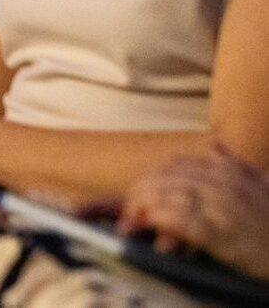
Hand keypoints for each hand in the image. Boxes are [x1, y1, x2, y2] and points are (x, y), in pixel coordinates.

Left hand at [118, 148, 268, 279]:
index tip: (136, 191)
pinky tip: (150, 225)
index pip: (174, 165)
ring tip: (130, 221)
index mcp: (227, 171)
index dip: (150, 178)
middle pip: (166, 180)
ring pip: (170, 198)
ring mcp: (223, 208)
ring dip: (144, 208)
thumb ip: (233, 163)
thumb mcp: (259, 183)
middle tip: (125, 210)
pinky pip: (184, 222)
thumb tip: (215, 145)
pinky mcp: (224, 234)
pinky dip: (163, 221)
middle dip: (140, 194)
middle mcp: (222, 185)